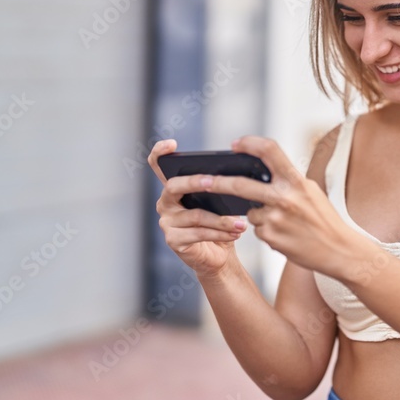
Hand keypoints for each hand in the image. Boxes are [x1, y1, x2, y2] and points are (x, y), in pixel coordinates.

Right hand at [147, 139, 247, 280]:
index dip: (160, 152)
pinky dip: (220, 233)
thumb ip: (220, 188)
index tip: (172, 144)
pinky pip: (199, 233)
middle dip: (195, 182)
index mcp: (175, 188)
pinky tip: (235, 233)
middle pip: (174, 186)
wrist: (219, 256)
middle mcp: (165, 203)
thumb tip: (238, 177)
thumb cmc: (219, 224)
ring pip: (195, 215)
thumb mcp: (220, 202)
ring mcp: (167, 222)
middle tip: (213, 181)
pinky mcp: (173, 240)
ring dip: (221, 219)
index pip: (158, 166)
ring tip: (240, 222)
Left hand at [208, 135, 359, 274]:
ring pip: (251, 211)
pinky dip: (267, 230)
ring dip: (259, 214)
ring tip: (286, 222)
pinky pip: (258, 229)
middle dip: (216, 182)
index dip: (250, 143)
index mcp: (296, 181)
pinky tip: (286, 235)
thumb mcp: (310, 192)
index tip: (235, 144)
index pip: (270, 151)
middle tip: (200, 180)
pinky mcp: (270, 238)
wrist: (339, 250)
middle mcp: (284, 198)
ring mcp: (275, 219)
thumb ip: (287, 181)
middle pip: (240, 185)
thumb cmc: (325, 219)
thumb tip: (259, 172)